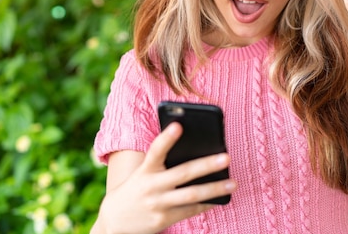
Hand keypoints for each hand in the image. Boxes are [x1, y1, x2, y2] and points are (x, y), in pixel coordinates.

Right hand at [95, 122, 236, 233]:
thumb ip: (162, 164)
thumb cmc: (136, 189)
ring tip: (233, 182)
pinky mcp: (163, 220)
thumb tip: (195, 154)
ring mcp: (158, 204)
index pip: (155, 151)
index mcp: (144, 170)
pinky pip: (190, 211)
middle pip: (183, 173)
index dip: (167, 138)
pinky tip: (219, 199)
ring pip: (191, 195)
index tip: (178, 125)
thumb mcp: (142, 173)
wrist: (114, 223)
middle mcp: (151, 186)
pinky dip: (206, 204)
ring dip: (215, 189)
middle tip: (226, 157)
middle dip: (206, 165)